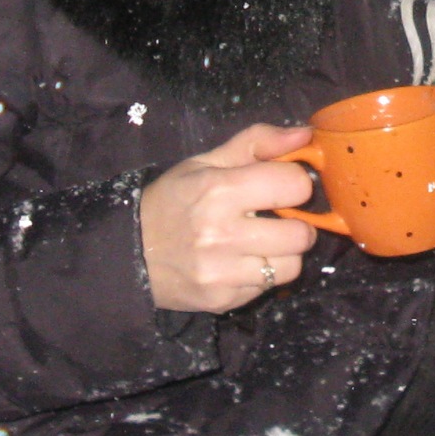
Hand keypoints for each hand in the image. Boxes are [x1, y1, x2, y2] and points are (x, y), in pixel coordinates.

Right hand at [139, 123, 320, 313]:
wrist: (129, 253)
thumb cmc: (171, 201)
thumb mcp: (205, 163)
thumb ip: (257, 143)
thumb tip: (306, 135)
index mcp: (219, 190)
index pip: (295, 185)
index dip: (295, 182)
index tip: (282, 186)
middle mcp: (222, 234)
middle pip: (301, 234)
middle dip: (296, 224)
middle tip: (277, 219)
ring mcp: (222, 273)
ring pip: (291, 267)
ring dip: (283, 254)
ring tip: (261, 243)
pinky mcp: (223, 301)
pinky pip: (267, 288)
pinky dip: (262, 275)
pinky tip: (240, 263)